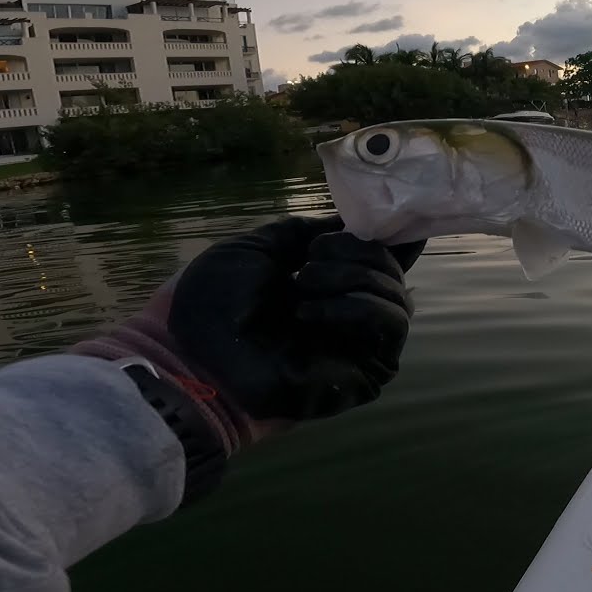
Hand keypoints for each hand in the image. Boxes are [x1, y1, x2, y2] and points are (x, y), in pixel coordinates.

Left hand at [168, 215, 424, 424]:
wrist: (192, 357)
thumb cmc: (214, 303)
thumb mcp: (257, 247)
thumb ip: (304, 232)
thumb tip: (350, 223)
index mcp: (326, 282)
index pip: (380, 257)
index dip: (384, 237)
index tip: (369, 221)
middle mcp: (350, 311)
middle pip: (393, 269)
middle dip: (358, 251)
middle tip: (311, 257)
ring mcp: (362, 343)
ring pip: (399, 296)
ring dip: (355, 277)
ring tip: (302, 283)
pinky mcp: (370, 371)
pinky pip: (392, 326)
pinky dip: (359, 307)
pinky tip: (310, 311)